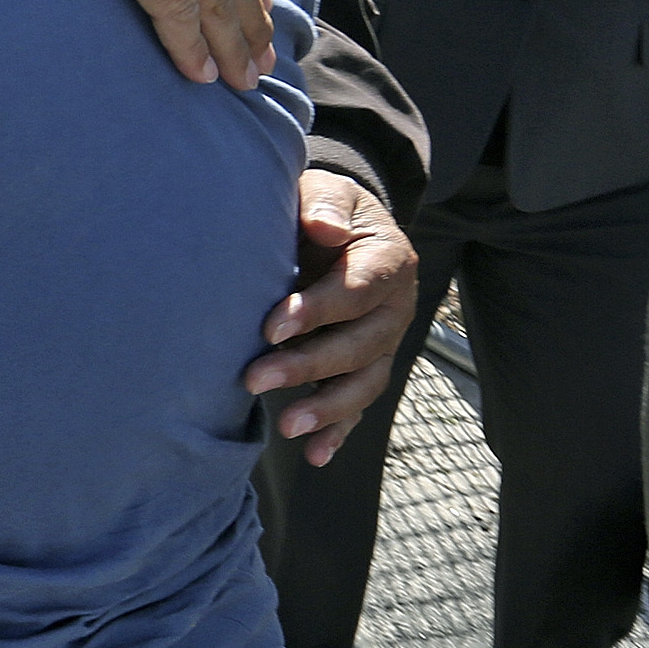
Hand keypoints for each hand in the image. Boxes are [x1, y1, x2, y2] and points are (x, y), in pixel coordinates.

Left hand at [243, 170, 419, 465]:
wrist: (334, 228)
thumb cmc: (321, 209)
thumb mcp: (324, 191)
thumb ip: (322, 204)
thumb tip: (321, 227)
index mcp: (387, 261)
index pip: (357, 290)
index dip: (318, 309)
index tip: (271, 325)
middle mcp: (394, 308)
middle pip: (359, 344)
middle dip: (308, 364)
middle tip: (254, 378)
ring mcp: (384, 343)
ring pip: (364, 382)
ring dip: (327, 408)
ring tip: (287, 426)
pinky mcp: (366, 368)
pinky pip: (358, 406)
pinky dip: (339, 433)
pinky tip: (315, 456)